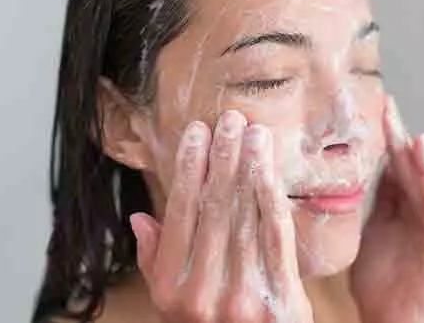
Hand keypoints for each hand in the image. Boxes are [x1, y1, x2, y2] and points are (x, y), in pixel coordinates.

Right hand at [130, 110, 313, 322]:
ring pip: (245, 218)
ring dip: (249, 169)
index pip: (179, 216)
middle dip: (222, 159)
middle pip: (214, 210)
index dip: (188, 170)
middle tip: (229, 119)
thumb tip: (141, 219)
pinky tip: (270, 169)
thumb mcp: (172, 307)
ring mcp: (243, 298)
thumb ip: (156, 263)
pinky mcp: (282, 300)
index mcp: (172, 291)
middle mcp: (204, 293)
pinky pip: (276, 238)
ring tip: (253, 133)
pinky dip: (272, 198)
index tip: (196, 134)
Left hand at [351, 96, 423, 322]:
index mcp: (407, 207)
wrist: (391, 321)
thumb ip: (375, 200)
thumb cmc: (381, 285)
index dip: (387, 139)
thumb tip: (363, 167)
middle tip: (387, 106)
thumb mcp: (372, 231)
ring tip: (407, 133)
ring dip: (417, 157)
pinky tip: (423, 160)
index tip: (376, 110)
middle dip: (399, 138)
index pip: (396, 166)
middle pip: (411, 168)